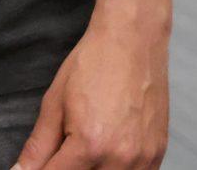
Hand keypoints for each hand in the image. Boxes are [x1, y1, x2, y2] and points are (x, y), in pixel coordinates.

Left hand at [15, 18, 169, 169]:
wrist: (133, 39)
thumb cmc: (94, 63)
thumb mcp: (55, 103)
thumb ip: (38, 146)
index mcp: (90, 145)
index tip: (41, 166)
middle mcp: (119, 158)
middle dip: (67, 169)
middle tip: (64, 152)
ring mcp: (143, 158)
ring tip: (87, 148)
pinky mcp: (158, 154)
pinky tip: (108, 154)